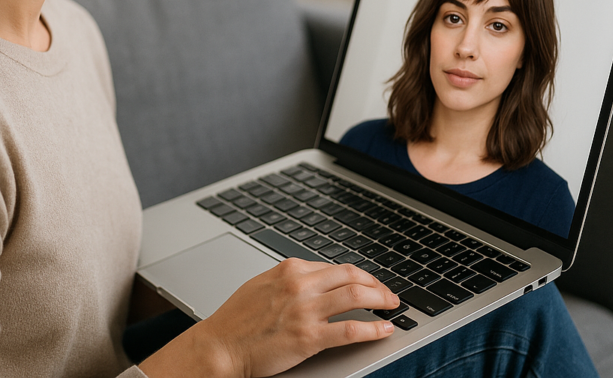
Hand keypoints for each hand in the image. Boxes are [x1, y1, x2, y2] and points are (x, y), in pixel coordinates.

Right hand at [140, 258, 399, 377]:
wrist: (220, 347)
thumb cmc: (237, 320)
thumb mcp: (263, 285)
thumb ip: (291, 280)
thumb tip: (316, 280)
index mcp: (290, 269)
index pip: (335, 266)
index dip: (358, 275)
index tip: (369, 283)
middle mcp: (300, 284)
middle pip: (350, 275)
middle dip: (375, 283)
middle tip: (388, 293)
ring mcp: (305, 310)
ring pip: (355, 296)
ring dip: (380, 299)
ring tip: (392, 306)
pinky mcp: (308, 337)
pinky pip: (350, 329)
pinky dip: (372, 328)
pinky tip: (383, 329)